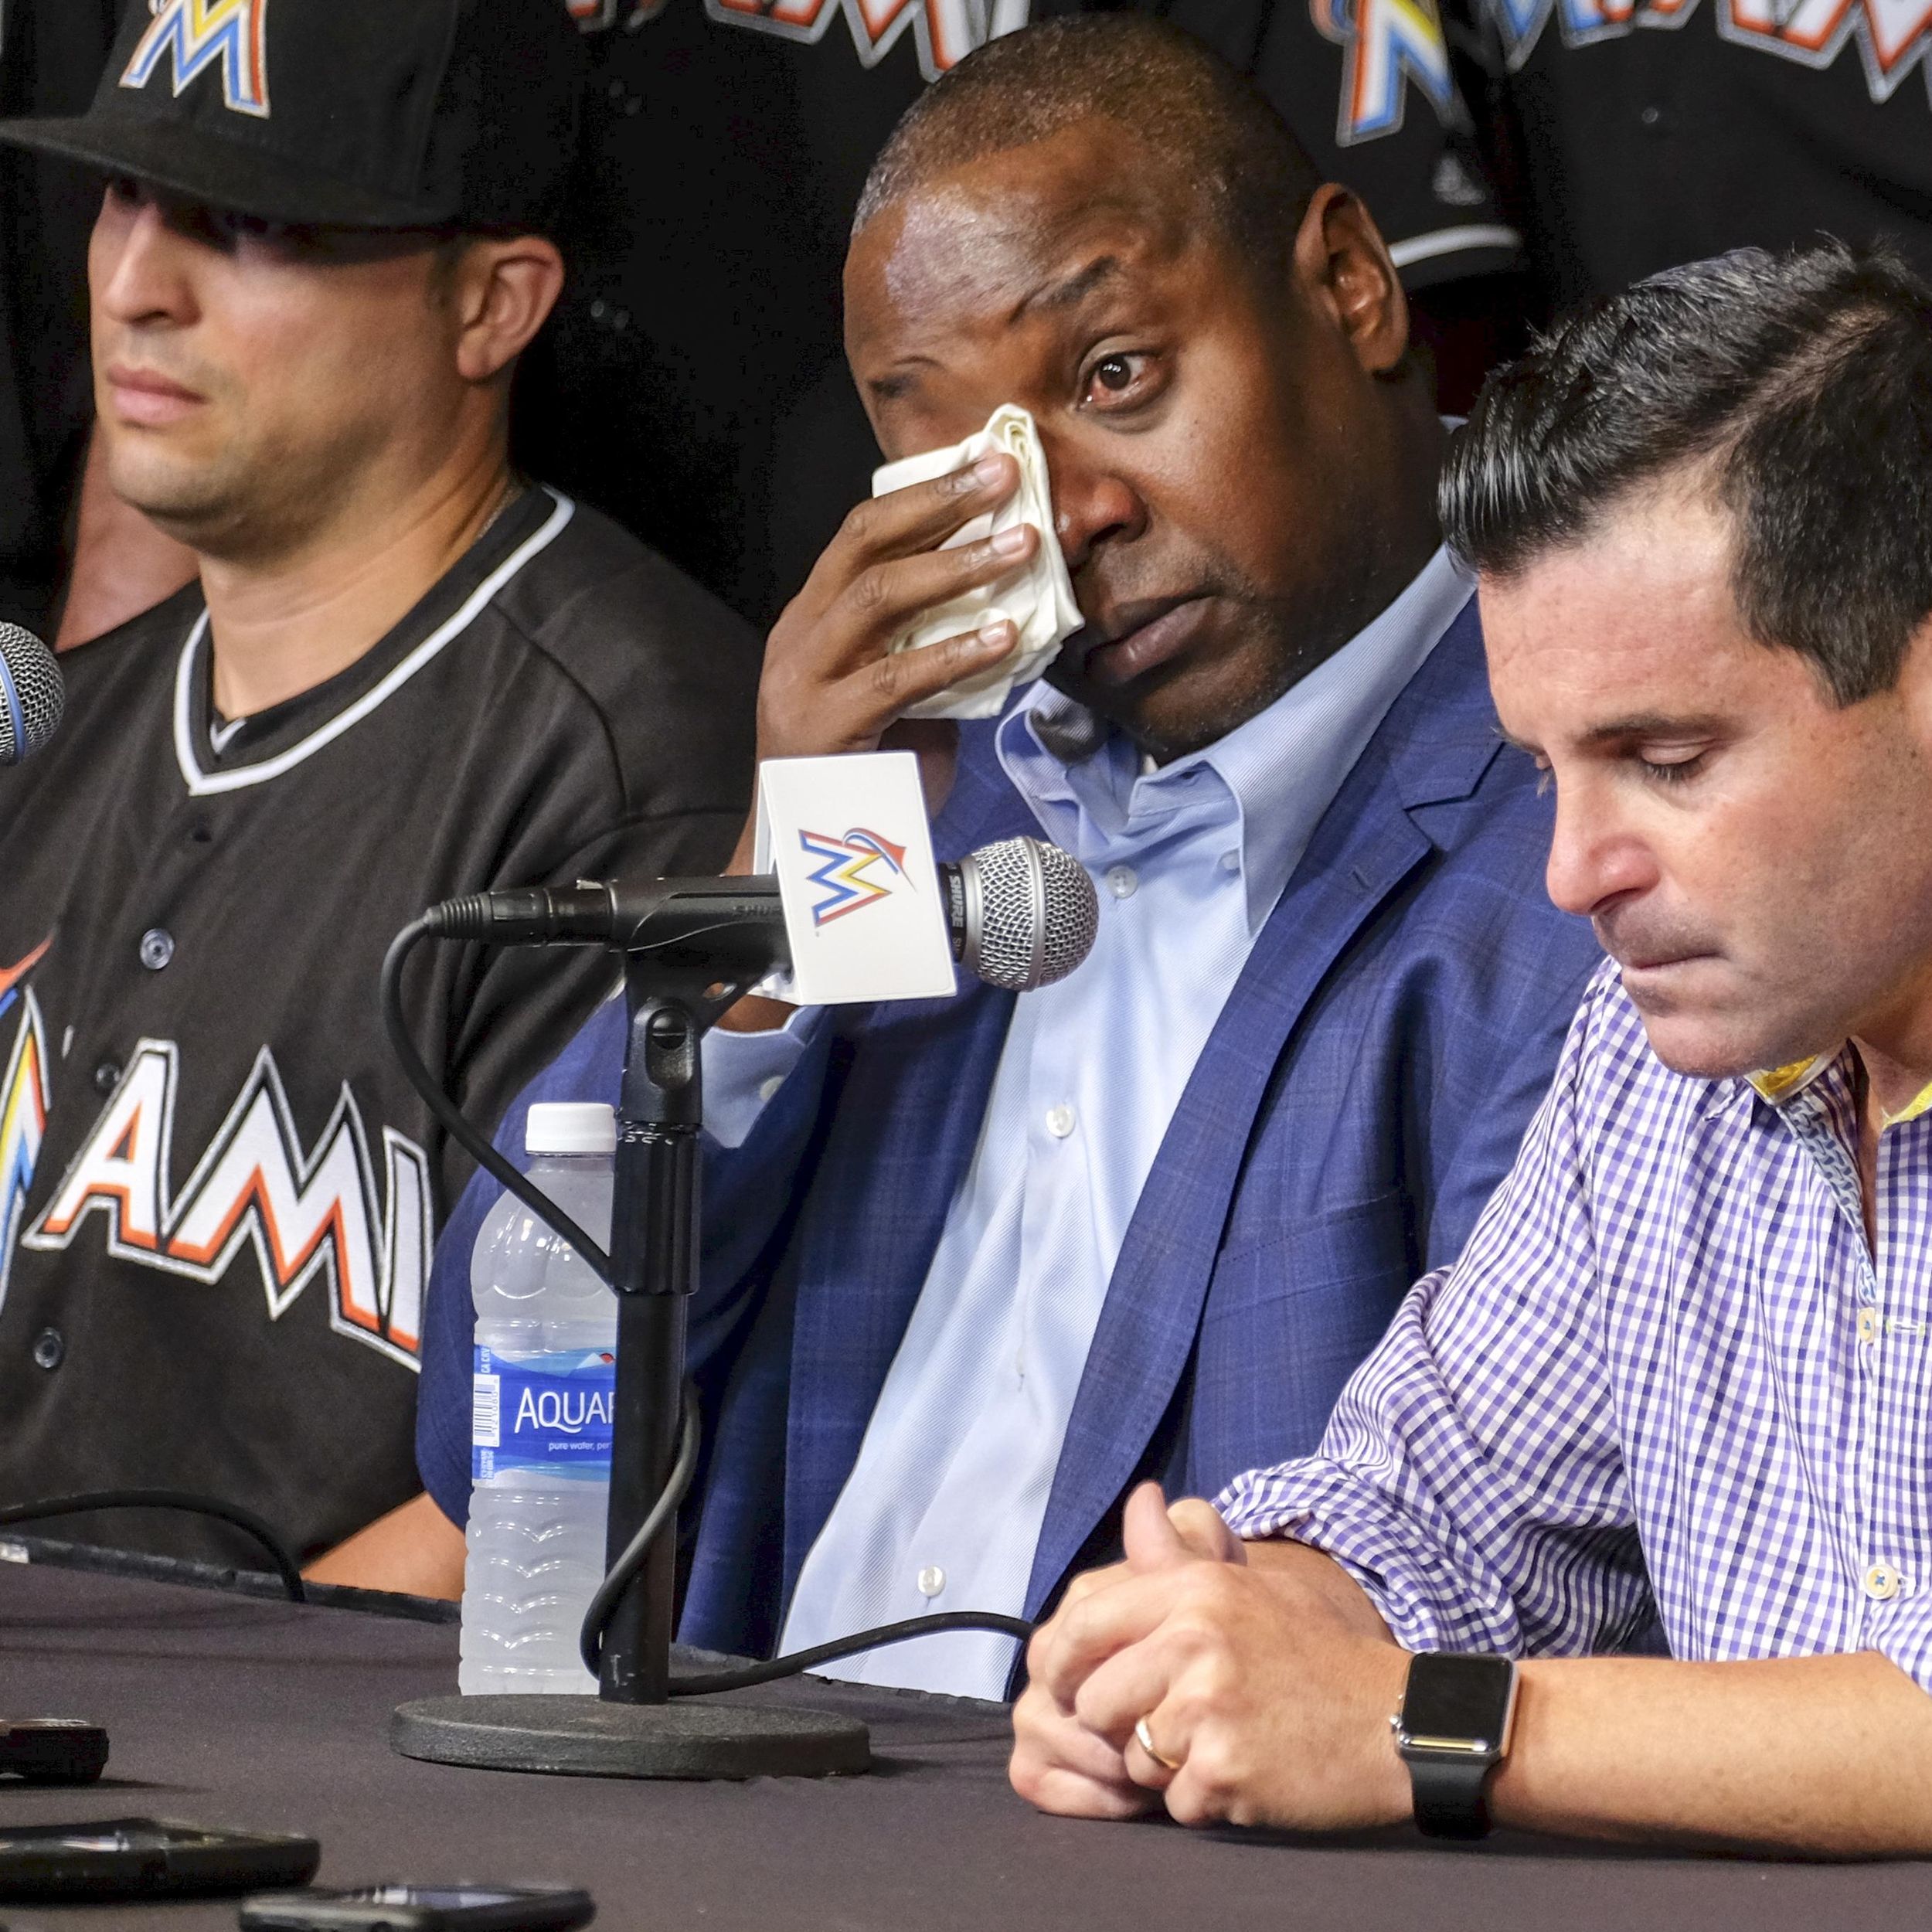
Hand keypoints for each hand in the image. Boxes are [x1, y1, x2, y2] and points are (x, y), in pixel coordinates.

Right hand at [724, 454, 1036, 875]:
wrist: (808, 858)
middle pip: (864, 544)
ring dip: (957, 568)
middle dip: (941, 505)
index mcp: (814, 619)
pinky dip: (955, 653)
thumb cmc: (865, 771)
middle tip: (1006, 479)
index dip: (926, 494)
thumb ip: (934, 646)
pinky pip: (895, 678)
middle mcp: (800, 638)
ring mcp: (804, 680)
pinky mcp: (823, 728)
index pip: (863, 533)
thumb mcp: (901, 692)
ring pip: (878, 598)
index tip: (988, 464)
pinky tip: (1004, 638)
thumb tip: (1012, 606)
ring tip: (1020, 548)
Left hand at [1011, 1483, 1411, 1831]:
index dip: (1061, 1662)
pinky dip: (1203, 1800)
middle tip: (1167, 1727)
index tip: (1068, 1686)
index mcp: (1194, 1590)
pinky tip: (1248, 1773)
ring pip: (1132, 1757)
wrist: (1396, 1720)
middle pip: (1095, 1700)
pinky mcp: (1225, 1770)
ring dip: (1164, 1768)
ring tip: (1220, 1744)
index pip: (1083, 1623)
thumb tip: (1141, 1499)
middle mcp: (1194, 1640)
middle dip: (1118, 1726)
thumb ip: (1176, 1554)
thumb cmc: (1314, 1653)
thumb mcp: (1247, 1585)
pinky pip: (1175, 1801)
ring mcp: (1208, 1708)